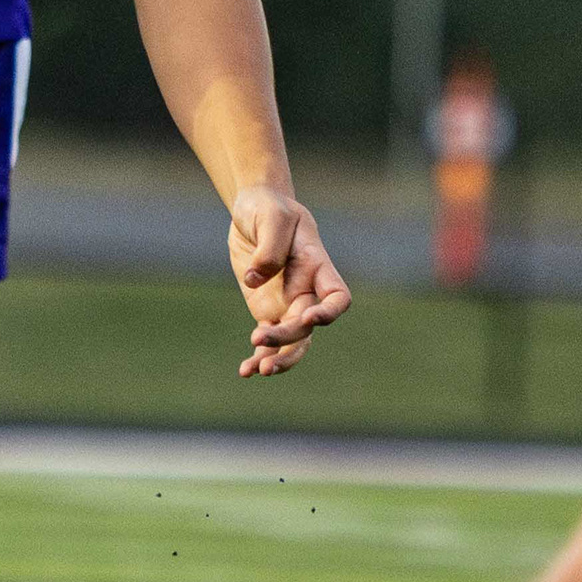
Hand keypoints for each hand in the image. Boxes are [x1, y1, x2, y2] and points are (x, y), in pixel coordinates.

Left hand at [227, 188, 352, 379]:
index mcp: (317, 267)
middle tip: (258, 339)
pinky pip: (268, 341)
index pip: (337, 297)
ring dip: (279, 359)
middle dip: (287, 337)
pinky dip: (258, 357)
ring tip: (258, 371)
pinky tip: (245, 372)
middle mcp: (307, 292)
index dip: (329, 312)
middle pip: (307, 326)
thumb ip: (269, 247)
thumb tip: (254, 280)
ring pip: (293, 343)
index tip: (310, 317)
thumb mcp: (271, 217)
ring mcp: (287, 305)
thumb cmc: (269, 209)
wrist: (253, 212)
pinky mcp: (266, 311)